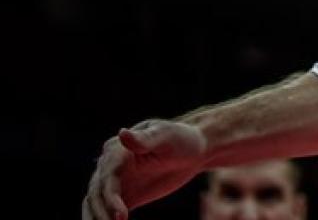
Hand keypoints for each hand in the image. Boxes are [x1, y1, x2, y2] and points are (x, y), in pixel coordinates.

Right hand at [83, 119, 208, 218]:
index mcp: (116, 151)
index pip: (107, 178)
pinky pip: (108, 213)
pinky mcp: (124, 197)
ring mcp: (115, 183)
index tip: (121, 215)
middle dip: (101, 214)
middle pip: (97, 194)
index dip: (110, 198)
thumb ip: (144, 139)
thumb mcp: (165, 136)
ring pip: (96, 205)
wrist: (194, 150)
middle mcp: (109, 167)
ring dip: (96, 218)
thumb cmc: (181, 138)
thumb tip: (122, 133)